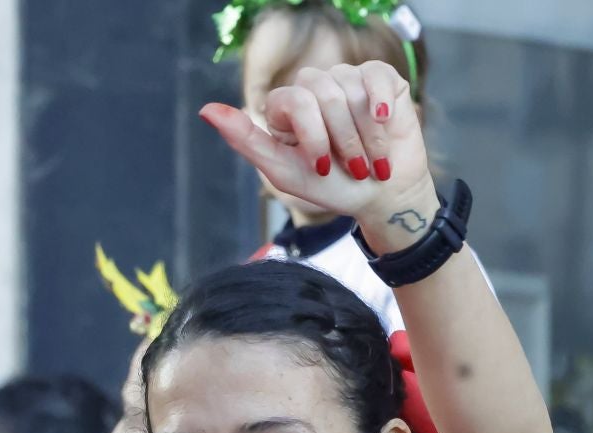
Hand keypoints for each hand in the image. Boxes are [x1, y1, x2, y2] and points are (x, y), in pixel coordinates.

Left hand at [199, 62, 436, 252]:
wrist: (382, 196)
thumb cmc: (332, 187)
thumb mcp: (285, 172)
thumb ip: (246, 141)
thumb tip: (206, 110)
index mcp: (289, 107)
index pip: (295, 100)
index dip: (314, 134)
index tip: (322, 166)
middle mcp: (315, 87)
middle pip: (324, 93)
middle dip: (342, 139)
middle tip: (354, 169)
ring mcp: (347, 80)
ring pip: (351, 88)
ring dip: (366, 135)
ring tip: (373, 159)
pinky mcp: (380, 79)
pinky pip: (376, 75)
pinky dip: (381, 103)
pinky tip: (386, 121)